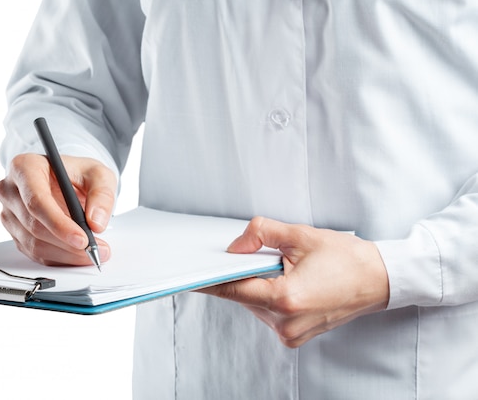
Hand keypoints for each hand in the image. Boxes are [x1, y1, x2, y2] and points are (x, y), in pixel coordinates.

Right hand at [0, 153, 116, 265]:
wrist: (67, 181)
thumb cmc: (77, 173)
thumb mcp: (98, 174)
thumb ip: (101, 195)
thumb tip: (96, 222)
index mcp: (24, 167)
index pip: (36, 200)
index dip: (59, 223)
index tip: (82, 238)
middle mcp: (10, 190)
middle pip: (34, 224)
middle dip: (67, 243)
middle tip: (94, 249)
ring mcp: (9, 213)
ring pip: (34, 243)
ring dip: (65, 253)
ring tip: (92, 252)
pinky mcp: (15, 232)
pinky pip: (34, 252)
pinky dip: (59, 257)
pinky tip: (77, 254)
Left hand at [200, 217, 389, 347]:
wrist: (378, 281)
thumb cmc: (346, 258)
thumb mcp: (300, 235)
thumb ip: (262, 233)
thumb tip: (236, 245)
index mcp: (285, 299)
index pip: (232, 289)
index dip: (209, 279)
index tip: (191, 272)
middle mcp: (285, 323)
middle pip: (242, 295)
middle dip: (242, 273)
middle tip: (253, 254)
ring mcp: (290, 333)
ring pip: (253, 304)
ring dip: (257, 284)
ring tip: (282, 268)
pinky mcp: (294, 336)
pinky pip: (266, 312)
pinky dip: (267, 295)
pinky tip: (285, 280)